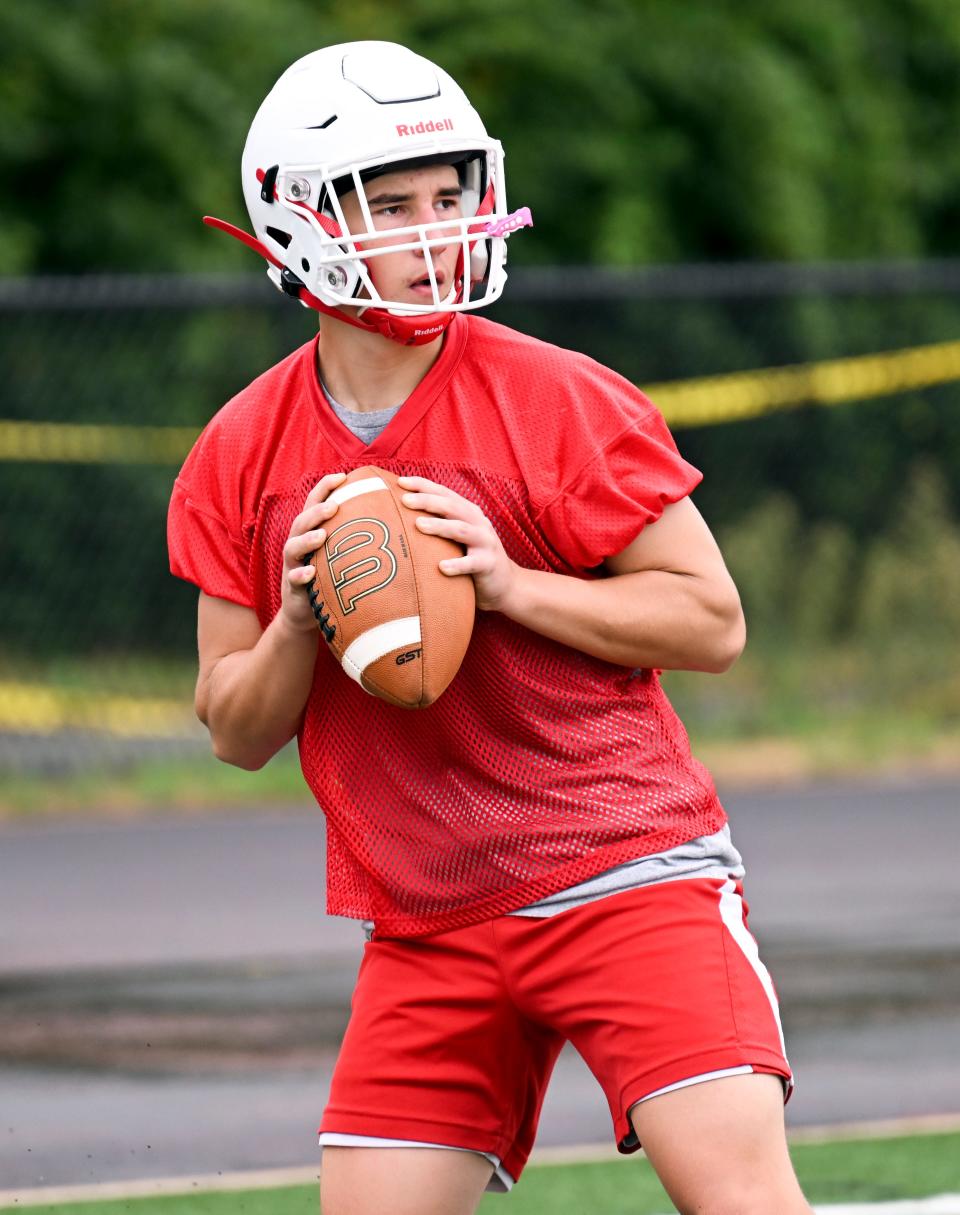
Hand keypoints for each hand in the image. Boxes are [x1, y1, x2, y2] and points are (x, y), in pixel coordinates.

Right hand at [280, 472, 346, 633]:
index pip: (314, 503)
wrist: (305, 613)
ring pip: (293, 547)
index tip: (342, 476)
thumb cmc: (330, 577)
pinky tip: (310, 573)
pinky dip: (300, 574)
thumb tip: (393, 516)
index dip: (325, 488)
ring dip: (307, 539)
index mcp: (311, 531)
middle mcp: (298, 544)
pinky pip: (293, 579)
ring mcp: (293, 565)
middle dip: (317, 512)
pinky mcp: (292, 587)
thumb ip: (354, 535)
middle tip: (334, 505)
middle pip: (302, 521)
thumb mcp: (340, 554)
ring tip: (322, 536)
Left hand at [398, 476, 518, 611]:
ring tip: (418, 525)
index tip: (401, 482)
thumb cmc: (472, 558)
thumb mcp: (458, 537)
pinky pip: (472, 564)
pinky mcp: (489, 564)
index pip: (444, 494)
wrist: (506, 585)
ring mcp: (485, 543)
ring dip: (440, 526)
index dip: (424, 486)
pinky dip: (458, 565)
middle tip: (405, 500)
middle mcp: (478, 523)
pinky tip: (442, 567)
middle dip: (428, 501)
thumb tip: (401, 516)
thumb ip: (440, 524)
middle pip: (452, 507)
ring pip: (461, 530)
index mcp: (468, 513)